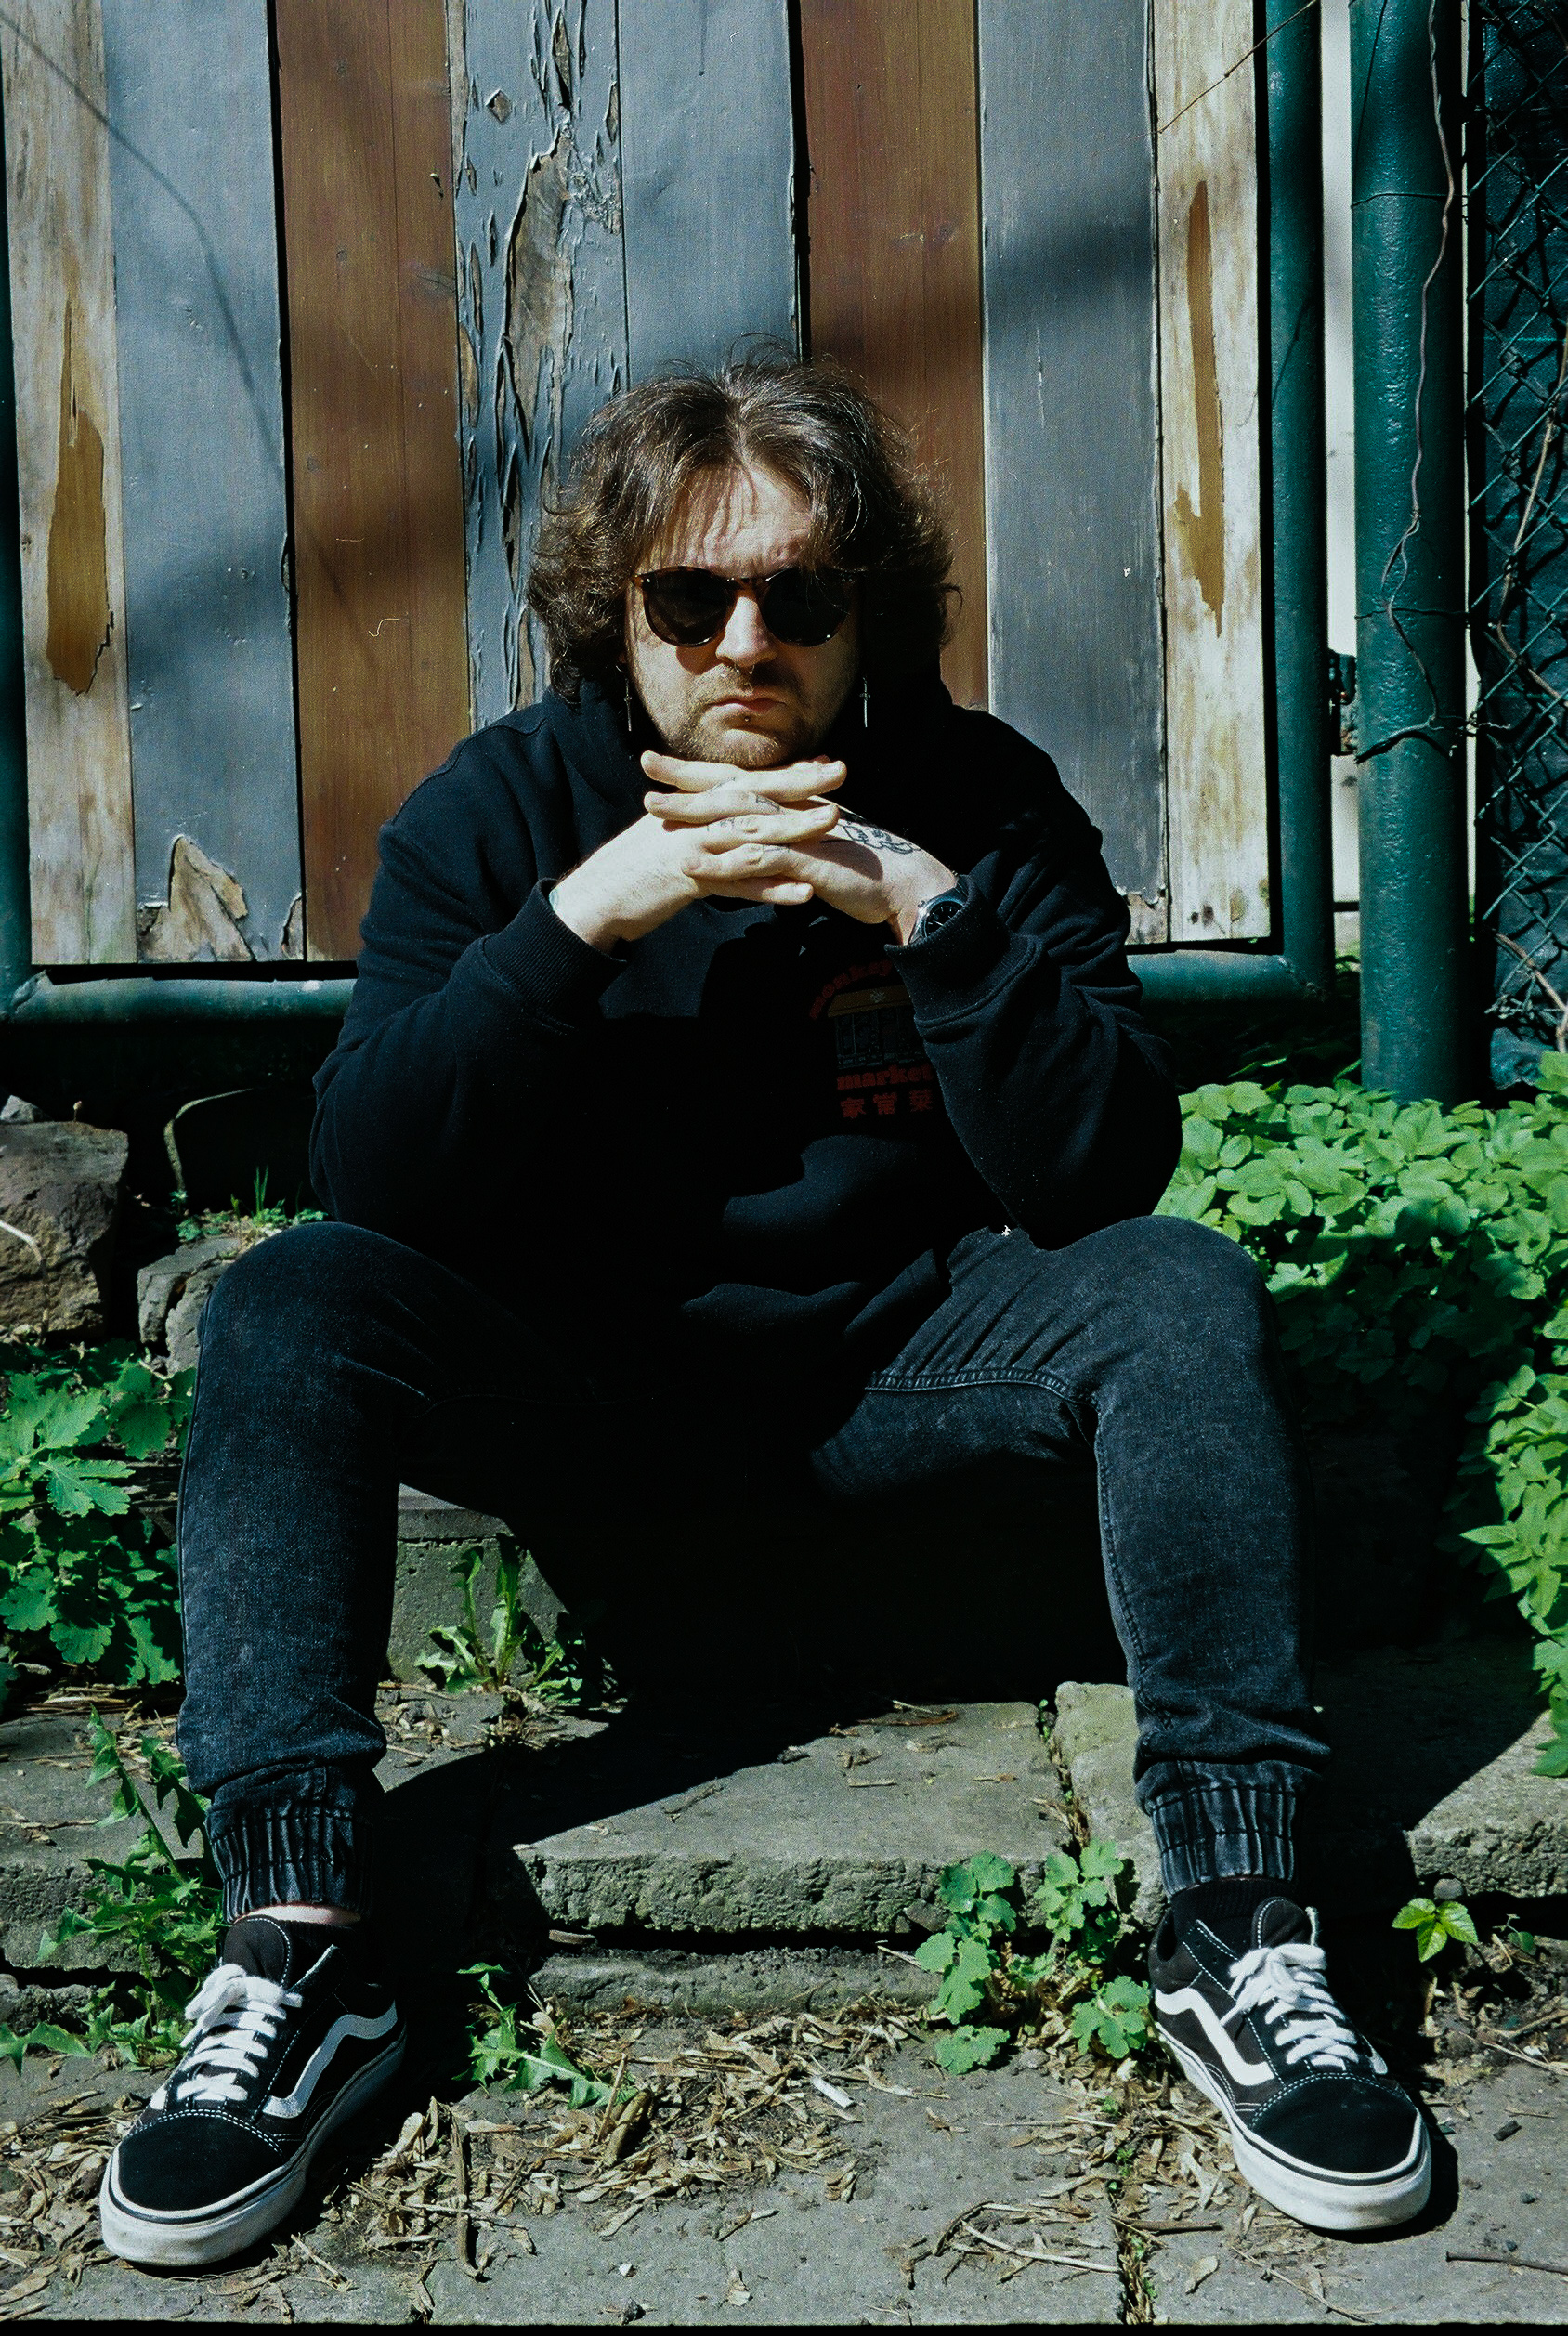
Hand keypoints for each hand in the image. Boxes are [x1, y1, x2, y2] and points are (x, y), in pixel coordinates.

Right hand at [549, 754, 845, 950]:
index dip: (787, 772)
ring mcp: (693, 845)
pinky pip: (737, 885)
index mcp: (692, 804)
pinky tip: (804, 893)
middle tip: (842, 773)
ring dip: (796, 829)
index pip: (747, 782)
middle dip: (801, 784)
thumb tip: (728, 815)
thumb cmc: (633, 871)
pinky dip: (771, 889)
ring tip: (835, 824)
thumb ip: (699, 822)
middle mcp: (695, 817)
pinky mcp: (689, 879)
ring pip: (752, 834)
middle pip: (756, 797)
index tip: (825, 762)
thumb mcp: (668, 836)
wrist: (594, 898)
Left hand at [647, 755, 955, 940]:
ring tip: (655, 814)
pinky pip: (758, 859)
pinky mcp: (805, 862)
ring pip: (738, 818)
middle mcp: (793, 809)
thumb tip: (767, 830)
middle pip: (732, 789)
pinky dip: (723, 860)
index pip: (740, 779)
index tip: (662, 761)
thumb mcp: (821, 843)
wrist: (904, 882)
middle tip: (646, 767)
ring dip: (695, 815)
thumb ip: (792, 833)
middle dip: (686, 780)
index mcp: (794, 802)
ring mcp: (799, 833)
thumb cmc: (864, 866)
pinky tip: (692, 863)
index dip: (700, 770)